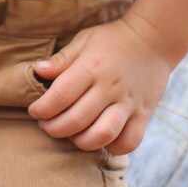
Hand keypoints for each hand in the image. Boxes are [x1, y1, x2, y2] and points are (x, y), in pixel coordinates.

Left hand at [27, 14, 172, 153]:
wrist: (153, 39)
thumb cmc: (113, 39)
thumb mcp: (84, 40)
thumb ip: (61, 59)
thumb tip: (36, 70)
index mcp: (92, 67)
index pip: (61, 95)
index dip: (43, 108)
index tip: (34, 111)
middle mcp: (110, 87)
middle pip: (77, 119)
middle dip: (54, 128)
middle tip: (46, 125)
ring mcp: (128, 104)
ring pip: (102, 135)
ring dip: (81, 141)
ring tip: (71, 134)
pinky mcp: (144, 115)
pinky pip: (129, 142)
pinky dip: (112, 147)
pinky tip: (100, 138)